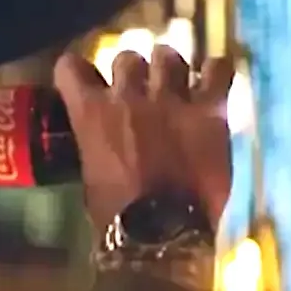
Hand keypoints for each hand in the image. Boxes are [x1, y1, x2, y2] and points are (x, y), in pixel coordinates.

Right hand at [53, 46, 233, 234]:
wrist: (160, 233)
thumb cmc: (115, 216)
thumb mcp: (90, 173)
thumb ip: (96, 143)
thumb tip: (105, 139)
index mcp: (91, 113)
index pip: (72, 67)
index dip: (76, 71)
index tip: (82, 80)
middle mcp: (129, 96)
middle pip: (127, 58)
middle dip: (130, 71)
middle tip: (138, 88)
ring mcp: (171, 100)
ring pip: (169, 57)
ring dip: (168, 66)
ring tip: (174, 81)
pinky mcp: (210, 111)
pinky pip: (219, 69)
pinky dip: (215, 71)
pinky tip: (212, 80)